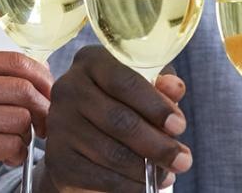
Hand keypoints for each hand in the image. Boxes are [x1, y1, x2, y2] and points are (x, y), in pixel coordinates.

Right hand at [0, 51, 51, 192]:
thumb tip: (41, 79)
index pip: (14, 61)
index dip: (42, 79)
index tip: (50, 96)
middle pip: (22, 89)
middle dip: (42, 110)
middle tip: (44, 126)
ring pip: (20, 119)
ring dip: (25, 137)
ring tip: (13, 144)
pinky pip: (10, 145)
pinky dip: (16, 154)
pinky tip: (6, 157)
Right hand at [39, 45, 192, 191]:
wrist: (82, 141)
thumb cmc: (121, 106)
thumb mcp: (144, 89)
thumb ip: (161, 86)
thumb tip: (174, 89)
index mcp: (91, 62)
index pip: (125, 81)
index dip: (155, 106)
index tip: (179, 125)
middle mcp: (68, 89)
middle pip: (119, 120)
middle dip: (157, 144)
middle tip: (183, 160)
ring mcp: (60, 125)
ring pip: (111, 153)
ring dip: (146, 169)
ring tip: (168, 174)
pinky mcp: (58, 159)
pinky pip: (100, 177)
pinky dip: (129, 186)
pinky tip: (146, 185)